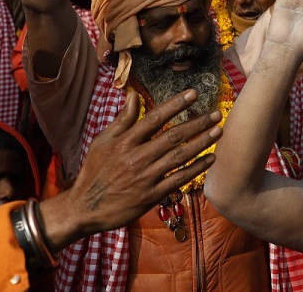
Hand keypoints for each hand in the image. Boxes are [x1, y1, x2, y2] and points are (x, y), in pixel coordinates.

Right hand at [40, 88, 221, 246]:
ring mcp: (145, 177)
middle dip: (198, 123)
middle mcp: (137, 157)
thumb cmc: (94, 171)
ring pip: (179, 157)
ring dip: (201, 143)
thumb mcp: (102, 142)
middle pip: (173, 136)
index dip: (176, 105)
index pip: (155, 118)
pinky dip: (196, 169)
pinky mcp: (151, 195)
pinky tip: (210, 159)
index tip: (194, 94)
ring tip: (218, 131)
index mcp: (125, 142)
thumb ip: (122, 119)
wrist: (84, 208)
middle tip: (217, 114)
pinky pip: (179, 179)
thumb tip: (134, 95)